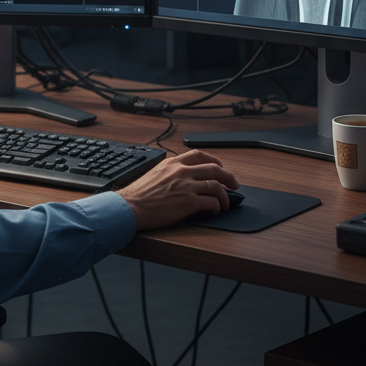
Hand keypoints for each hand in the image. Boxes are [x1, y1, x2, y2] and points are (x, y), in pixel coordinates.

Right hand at [116, 150, 239, 230]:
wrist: (130, 207)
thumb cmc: (139, 194)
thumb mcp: (155, 174)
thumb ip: (170, 172)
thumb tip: (182, 178)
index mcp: (173, 163)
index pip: (199, 155)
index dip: (214, 160)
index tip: (220, 166)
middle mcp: (181, 172)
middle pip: (214, 168)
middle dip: (228, 176)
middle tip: (234, 184)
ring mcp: (186, 186)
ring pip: (216, 186)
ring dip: (225, 196)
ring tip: (226, 203)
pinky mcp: (188, 202)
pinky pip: (211, 202)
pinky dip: (217, 207)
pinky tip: (215, 211)